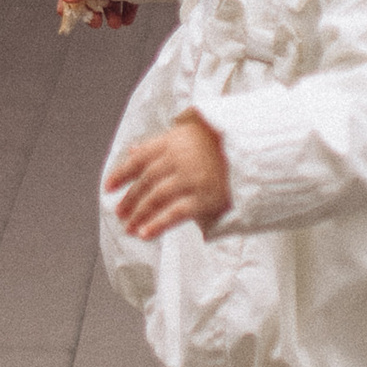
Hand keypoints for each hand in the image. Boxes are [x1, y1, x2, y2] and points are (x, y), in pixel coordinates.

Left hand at [104, 108, 231, 241]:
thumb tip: (132, 150)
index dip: (121, 173)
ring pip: (156, 198)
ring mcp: (191, 178)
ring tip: (129, 228)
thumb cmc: (225, 142)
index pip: (139, 158)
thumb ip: (161, 142)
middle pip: (145, 181)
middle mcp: (179, 158)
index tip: (108, 187)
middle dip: (130, 199)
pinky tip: (144, 234)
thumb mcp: (191, 132)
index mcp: (174, 141)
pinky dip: (157, 224)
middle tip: (119, 212)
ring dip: (139, 215)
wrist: (258, 149)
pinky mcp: (204, 197)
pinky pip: (174, 213)